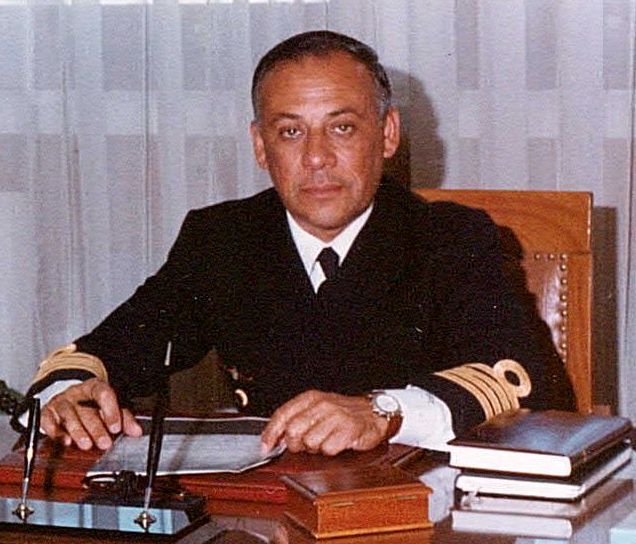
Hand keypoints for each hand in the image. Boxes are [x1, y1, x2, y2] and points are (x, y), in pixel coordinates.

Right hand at [40, 378, 141, 449]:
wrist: (72, 397)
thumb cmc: (94, 404)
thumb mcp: (112, 407)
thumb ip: (124, 418)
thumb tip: (136, 431)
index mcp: (95, 387)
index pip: (103, 393)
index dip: (110, 411)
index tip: (115, 428)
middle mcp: (77, 392)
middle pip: (86, 409)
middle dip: (96, 428)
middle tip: (104, 443)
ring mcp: (61, 401)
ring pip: (68, 415)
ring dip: (78, 432)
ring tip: (86, 445)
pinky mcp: (48, 412)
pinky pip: (48, 421)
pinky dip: (56, 432)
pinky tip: (65, 441)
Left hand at [261, 390, 388, 455]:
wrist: (374, 413)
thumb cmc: (342, 413)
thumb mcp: (317, 409)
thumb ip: (296, 419)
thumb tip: (274, 438)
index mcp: (311, 398)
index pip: (283, 415)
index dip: (271, 433)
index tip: (266, 447)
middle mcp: (322, 405)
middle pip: (293, 432)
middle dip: (296, 445)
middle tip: (305, 445)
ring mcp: (336, 416)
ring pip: (310, 443)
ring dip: (315, 449)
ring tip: (325, 441)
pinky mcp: (348, 430)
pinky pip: (328, 449)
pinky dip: (330, 451)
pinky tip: (336, 443)